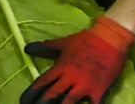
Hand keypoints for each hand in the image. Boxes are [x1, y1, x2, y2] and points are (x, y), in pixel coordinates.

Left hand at [20, 16, 134, 103]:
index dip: (31, 93)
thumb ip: (45, 48)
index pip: (42, 83)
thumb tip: (27, 48)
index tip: (23, 101)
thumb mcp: (63, 43)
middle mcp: (70, 77)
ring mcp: (85, 85)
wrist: (111, 37)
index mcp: (61, 67)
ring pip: (68, 103)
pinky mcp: (99, 90)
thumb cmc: (86, 40)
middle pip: (51, 96)